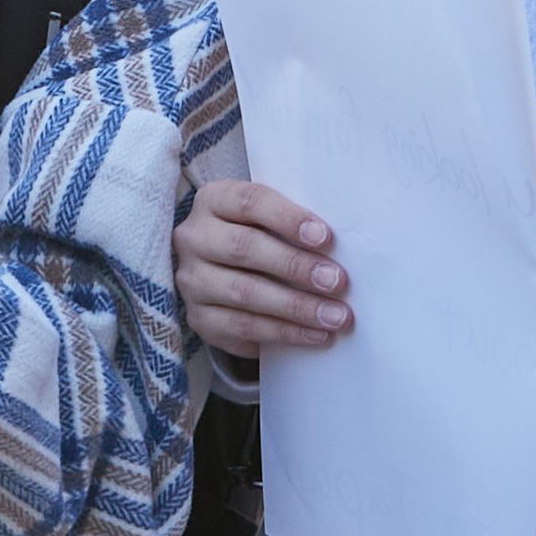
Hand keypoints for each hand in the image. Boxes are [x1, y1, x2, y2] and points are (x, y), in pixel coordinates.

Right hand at [175, 178, 348, 361]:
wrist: (226, 273)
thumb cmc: (262, 238)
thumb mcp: (271, 219)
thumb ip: (296, 225)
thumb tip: (344, 250)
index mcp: (213, 201)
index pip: (248, 202)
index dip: (287, 218)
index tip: (326, 237)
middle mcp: (194, 238)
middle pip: (243, 248)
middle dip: (295, 266)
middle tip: (338, 281)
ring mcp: (192, 280)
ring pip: (243, 293)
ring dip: (296, 306)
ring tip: (336, 316)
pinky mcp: (200, 318)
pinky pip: (242, 328)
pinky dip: (284, 332)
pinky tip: (315, 335)